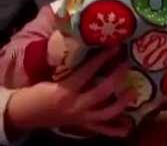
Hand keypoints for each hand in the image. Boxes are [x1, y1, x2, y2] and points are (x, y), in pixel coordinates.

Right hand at [5, 48, 135, 138]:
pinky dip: (114, 130)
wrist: (24, 114)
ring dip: (121, 103)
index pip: (88, 71)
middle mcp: (75, 106)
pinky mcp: (81, 126)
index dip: (102, 58)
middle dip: (117, 77)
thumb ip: (67, 64)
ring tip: (133, 91)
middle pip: (102, 91)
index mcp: (65, 91)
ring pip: (106, 113)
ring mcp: (80, 118)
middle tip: (127, 64)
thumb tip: (84, 44)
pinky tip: (127, 129)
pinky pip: (101, 130)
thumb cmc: (37, 91)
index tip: (115, 46)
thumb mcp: (50, 76)